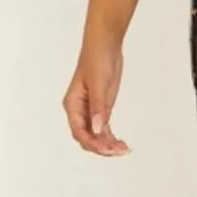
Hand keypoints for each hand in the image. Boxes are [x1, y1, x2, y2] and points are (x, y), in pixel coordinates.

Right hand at [62, 39, 129, 155]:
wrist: (105, 45)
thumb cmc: (97, 59)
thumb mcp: (99, 84)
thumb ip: (99, 107)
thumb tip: (97, 129)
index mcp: (72, 105)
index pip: (79, 131)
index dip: (92, 143)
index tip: (107, 148)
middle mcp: (80, 110)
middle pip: (87, 137)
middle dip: (101, 147)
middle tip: (119, 151)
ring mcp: (91, 110)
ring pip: (96, 134)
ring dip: (108, 144)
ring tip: (123, 150)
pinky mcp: (102, 107)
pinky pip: (104, 128)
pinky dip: (111, 136)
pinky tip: (121, 144)